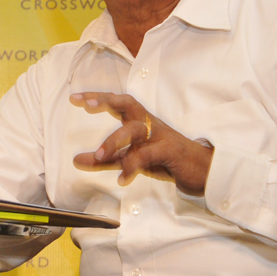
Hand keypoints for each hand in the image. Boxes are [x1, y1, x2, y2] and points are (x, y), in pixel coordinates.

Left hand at [70, 92, 212, 194]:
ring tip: (98, 155)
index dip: (97, 97)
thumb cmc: (164, 159)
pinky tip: (122, 178)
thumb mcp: (130, 159)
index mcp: (139, 121)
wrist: (202, 170)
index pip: (117, 102)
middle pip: (128, 103)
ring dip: (114, 141)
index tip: (74, 97)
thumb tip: (75, 160)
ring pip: (135, 129)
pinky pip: (147, 155)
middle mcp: (148, 123)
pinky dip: (132, 166)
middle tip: (88, 105)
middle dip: (107, 101)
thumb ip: (104, 160)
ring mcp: (160, 135)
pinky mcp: (169, 151)